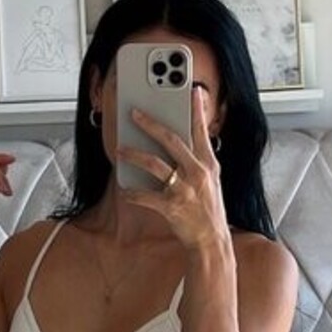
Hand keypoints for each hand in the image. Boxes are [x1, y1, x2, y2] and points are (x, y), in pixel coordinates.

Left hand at [116, 88, 228, 251]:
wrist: (211, 241)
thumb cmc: (207, 209)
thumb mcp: (210, 180)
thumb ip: (197, 159)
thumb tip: (177, 140)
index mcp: (209, 164)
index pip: (201, 131)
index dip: (196, 110)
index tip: (192, 90)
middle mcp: (198, 173)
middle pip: (172, 140)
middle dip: (151, 124)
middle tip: (135, 112)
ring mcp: (185, 189)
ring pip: (154, 164)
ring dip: (134, 155)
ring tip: (120, 150)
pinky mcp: (172, 207)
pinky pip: (146, 196)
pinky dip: (132, 192)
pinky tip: (124, 189)